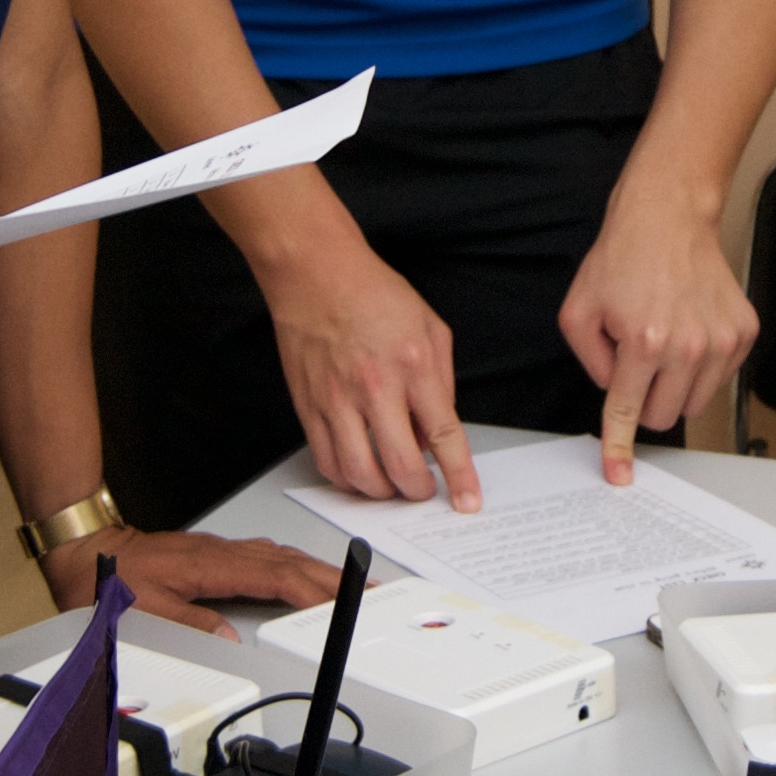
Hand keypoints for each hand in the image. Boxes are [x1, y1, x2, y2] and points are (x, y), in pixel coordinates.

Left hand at [62, 529, 344, 628]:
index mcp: (212, 565)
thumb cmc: (111, 577)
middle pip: (289, 563)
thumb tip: (231, 636)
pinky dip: (293, 564)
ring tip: (347, 582)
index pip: (276, 577)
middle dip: (332, 576)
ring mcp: (221, 550)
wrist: (86, 549)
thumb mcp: (143, 610)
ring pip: (281, 556)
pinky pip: (267, 555)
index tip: (342, 600)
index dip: (312, 589)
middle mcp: (222, 552)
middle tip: (367, 588)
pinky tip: (300, 571)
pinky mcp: (216, 552)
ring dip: (317, 569)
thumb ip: (190, 623)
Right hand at [260, 232, 477, 509]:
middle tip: (424, 490)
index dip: (459, 477)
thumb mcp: (431, 329)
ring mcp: (337, 400)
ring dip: (382, 492)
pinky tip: (360, 472)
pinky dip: (347, 479)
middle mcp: (375, 387)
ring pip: (361, 474)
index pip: (444, 436)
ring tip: (392, 485)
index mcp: (413, 365)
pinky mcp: (308, 406)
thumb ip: (441, 384)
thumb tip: (435, 434)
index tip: (467, 501)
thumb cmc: (373, 295)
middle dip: (419, 491)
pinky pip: (327, 461)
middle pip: (402, 467)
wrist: (316, 274)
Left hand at [557, 200, 757, 482]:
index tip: (620, 477)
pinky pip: (720, 378)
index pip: (627, 411)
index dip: (619, 449)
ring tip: (663, 341)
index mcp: (643, 342)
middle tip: (636, 362)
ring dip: (674, 385)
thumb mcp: (579, 311)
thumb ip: (590, 363)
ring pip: (694, 402)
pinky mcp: (744, 332)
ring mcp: (722, 340)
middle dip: (644, 398)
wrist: (668, 217)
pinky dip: (701, 366)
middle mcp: (688, 346)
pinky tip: (688, 330)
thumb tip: (614, 392)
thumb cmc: (622, 258)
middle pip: (662, 414)